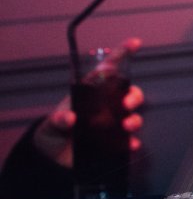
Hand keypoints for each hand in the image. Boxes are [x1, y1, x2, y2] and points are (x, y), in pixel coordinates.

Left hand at [34, 37, 144, 167]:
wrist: (54, 154)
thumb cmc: (55, 131)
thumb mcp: (51, 123)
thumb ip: (58, 118)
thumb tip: (70, 118)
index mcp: (92, 92)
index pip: (109, 69)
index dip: (122, 54)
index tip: (135, 43)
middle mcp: (106, 105)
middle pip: (129, 93)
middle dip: (133, 95)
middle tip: (126, 104)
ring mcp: (112, 123)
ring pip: (134, 115)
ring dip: (135, 119)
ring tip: (127, 126)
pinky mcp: (114, 141)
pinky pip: (130, 139)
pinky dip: (132, 142)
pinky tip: (130, 144)